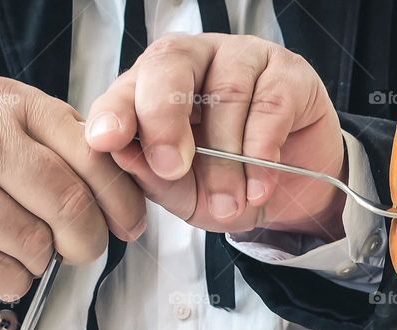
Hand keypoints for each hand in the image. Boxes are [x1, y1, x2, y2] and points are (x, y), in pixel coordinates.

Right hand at [0, 78, 145, 299]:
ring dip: (40, 263)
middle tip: (82, 250)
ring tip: (20, 251)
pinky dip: (10, 281)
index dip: (122, 198)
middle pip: (69, 204)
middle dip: (88, 241)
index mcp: (5, 103)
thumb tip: (114, 188)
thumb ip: (43, 140)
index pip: (92, 153)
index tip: (129, 224)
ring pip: (34, 246)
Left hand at [85, 34, 345, 239]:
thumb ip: (151, 174)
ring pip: (226, 93)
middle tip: (171, 167)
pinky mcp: (289, 73)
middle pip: (171, 62)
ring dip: (226, 160)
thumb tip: (120, 152)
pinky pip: (271, 105)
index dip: (116, 110)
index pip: (128, 85)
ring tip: (229, 204)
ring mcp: (244, 59)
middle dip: (164, 117)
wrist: (289, 195)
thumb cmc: (226, 185)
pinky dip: (262, 153)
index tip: (107, 141)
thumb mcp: (181, 192)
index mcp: (155, 85)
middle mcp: (196, 61)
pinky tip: (259, 187)